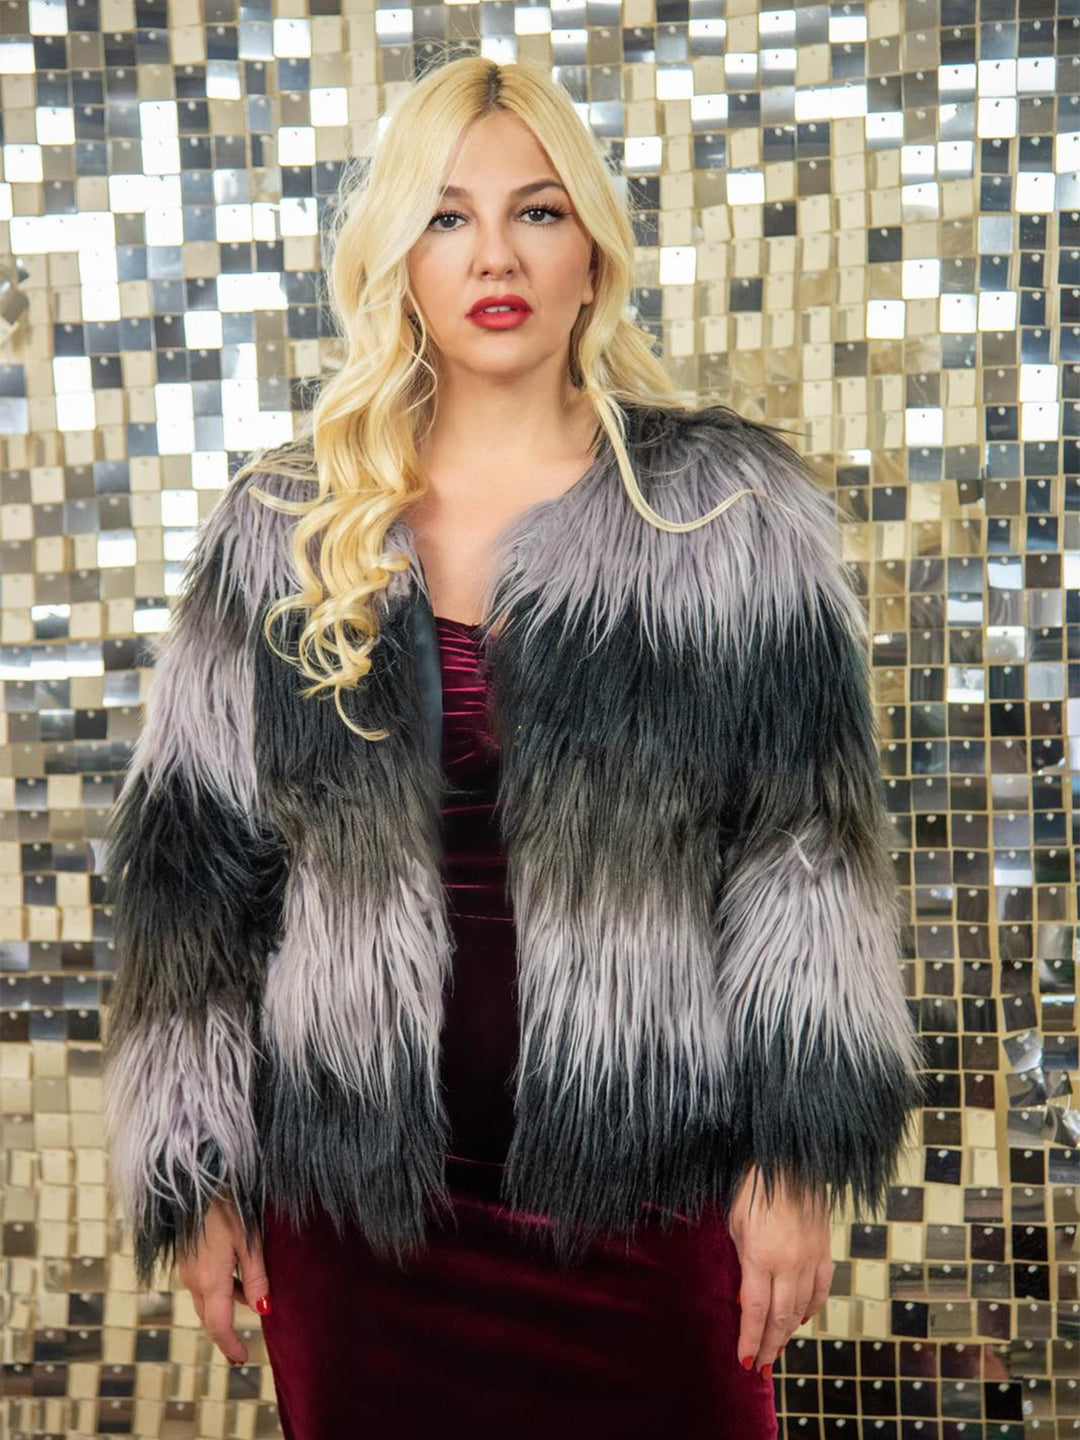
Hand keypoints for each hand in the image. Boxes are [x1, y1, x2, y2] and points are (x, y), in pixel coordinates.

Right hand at [176, 1195, 271, 1365]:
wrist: (198, 1180)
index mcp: (209, 1279)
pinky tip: (237, 1277)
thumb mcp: (249, 1241)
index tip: (242, 1359)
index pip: (218, 1325)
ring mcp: (186, 1268)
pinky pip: (201, 1283)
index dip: (230, 1345)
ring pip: (205, 1299)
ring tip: (250, 1301)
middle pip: (209, 1316)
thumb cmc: (228, 1206)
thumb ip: (256, 1278)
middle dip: (225, 1331)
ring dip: (225, 1305)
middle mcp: (192, 1279)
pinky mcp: (186, 1256)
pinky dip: (219, 1288)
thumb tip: (263, 1311)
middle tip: (242, 1347)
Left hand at [728, 1167, 832, 1377]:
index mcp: (760, 1256)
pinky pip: (820, 1290)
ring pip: (802, 1309)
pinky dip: (811, 1309)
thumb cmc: (753, 1189)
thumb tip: (743, 1298)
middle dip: (769, 1347)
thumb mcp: (736, 1225)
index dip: (750, 1340)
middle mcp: (789, 1264)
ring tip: (776, 1351)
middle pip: (779, 1318)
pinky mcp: (825, 1251)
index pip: (754, 1311)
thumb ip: (741, 1263)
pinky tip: (801, 1320)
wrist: (790, 1160)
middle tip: (761, 1369)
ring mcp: (811, 1259)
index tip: (744, 1362)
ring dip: (788, 1333)